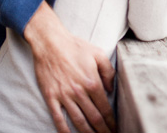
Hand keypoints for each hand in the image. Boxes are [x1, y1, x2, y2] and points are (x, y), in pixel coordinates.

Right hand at [24, 1, 116, 132]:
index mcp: (92, 82)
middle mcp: (79, 92)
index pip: (104, 107)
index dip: (111, 120)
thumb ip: (108, 72)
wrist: (50, 43)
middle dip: (102, 130)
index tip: (115, 127)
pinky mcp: (51, 96)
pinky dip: (64, 130)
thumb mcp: (98, 54)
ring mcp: (64, 95)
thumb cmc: (75, 47)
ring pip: (78, 121)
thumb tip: (111, 90)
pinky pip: (58, 118)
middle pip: (93, 118)